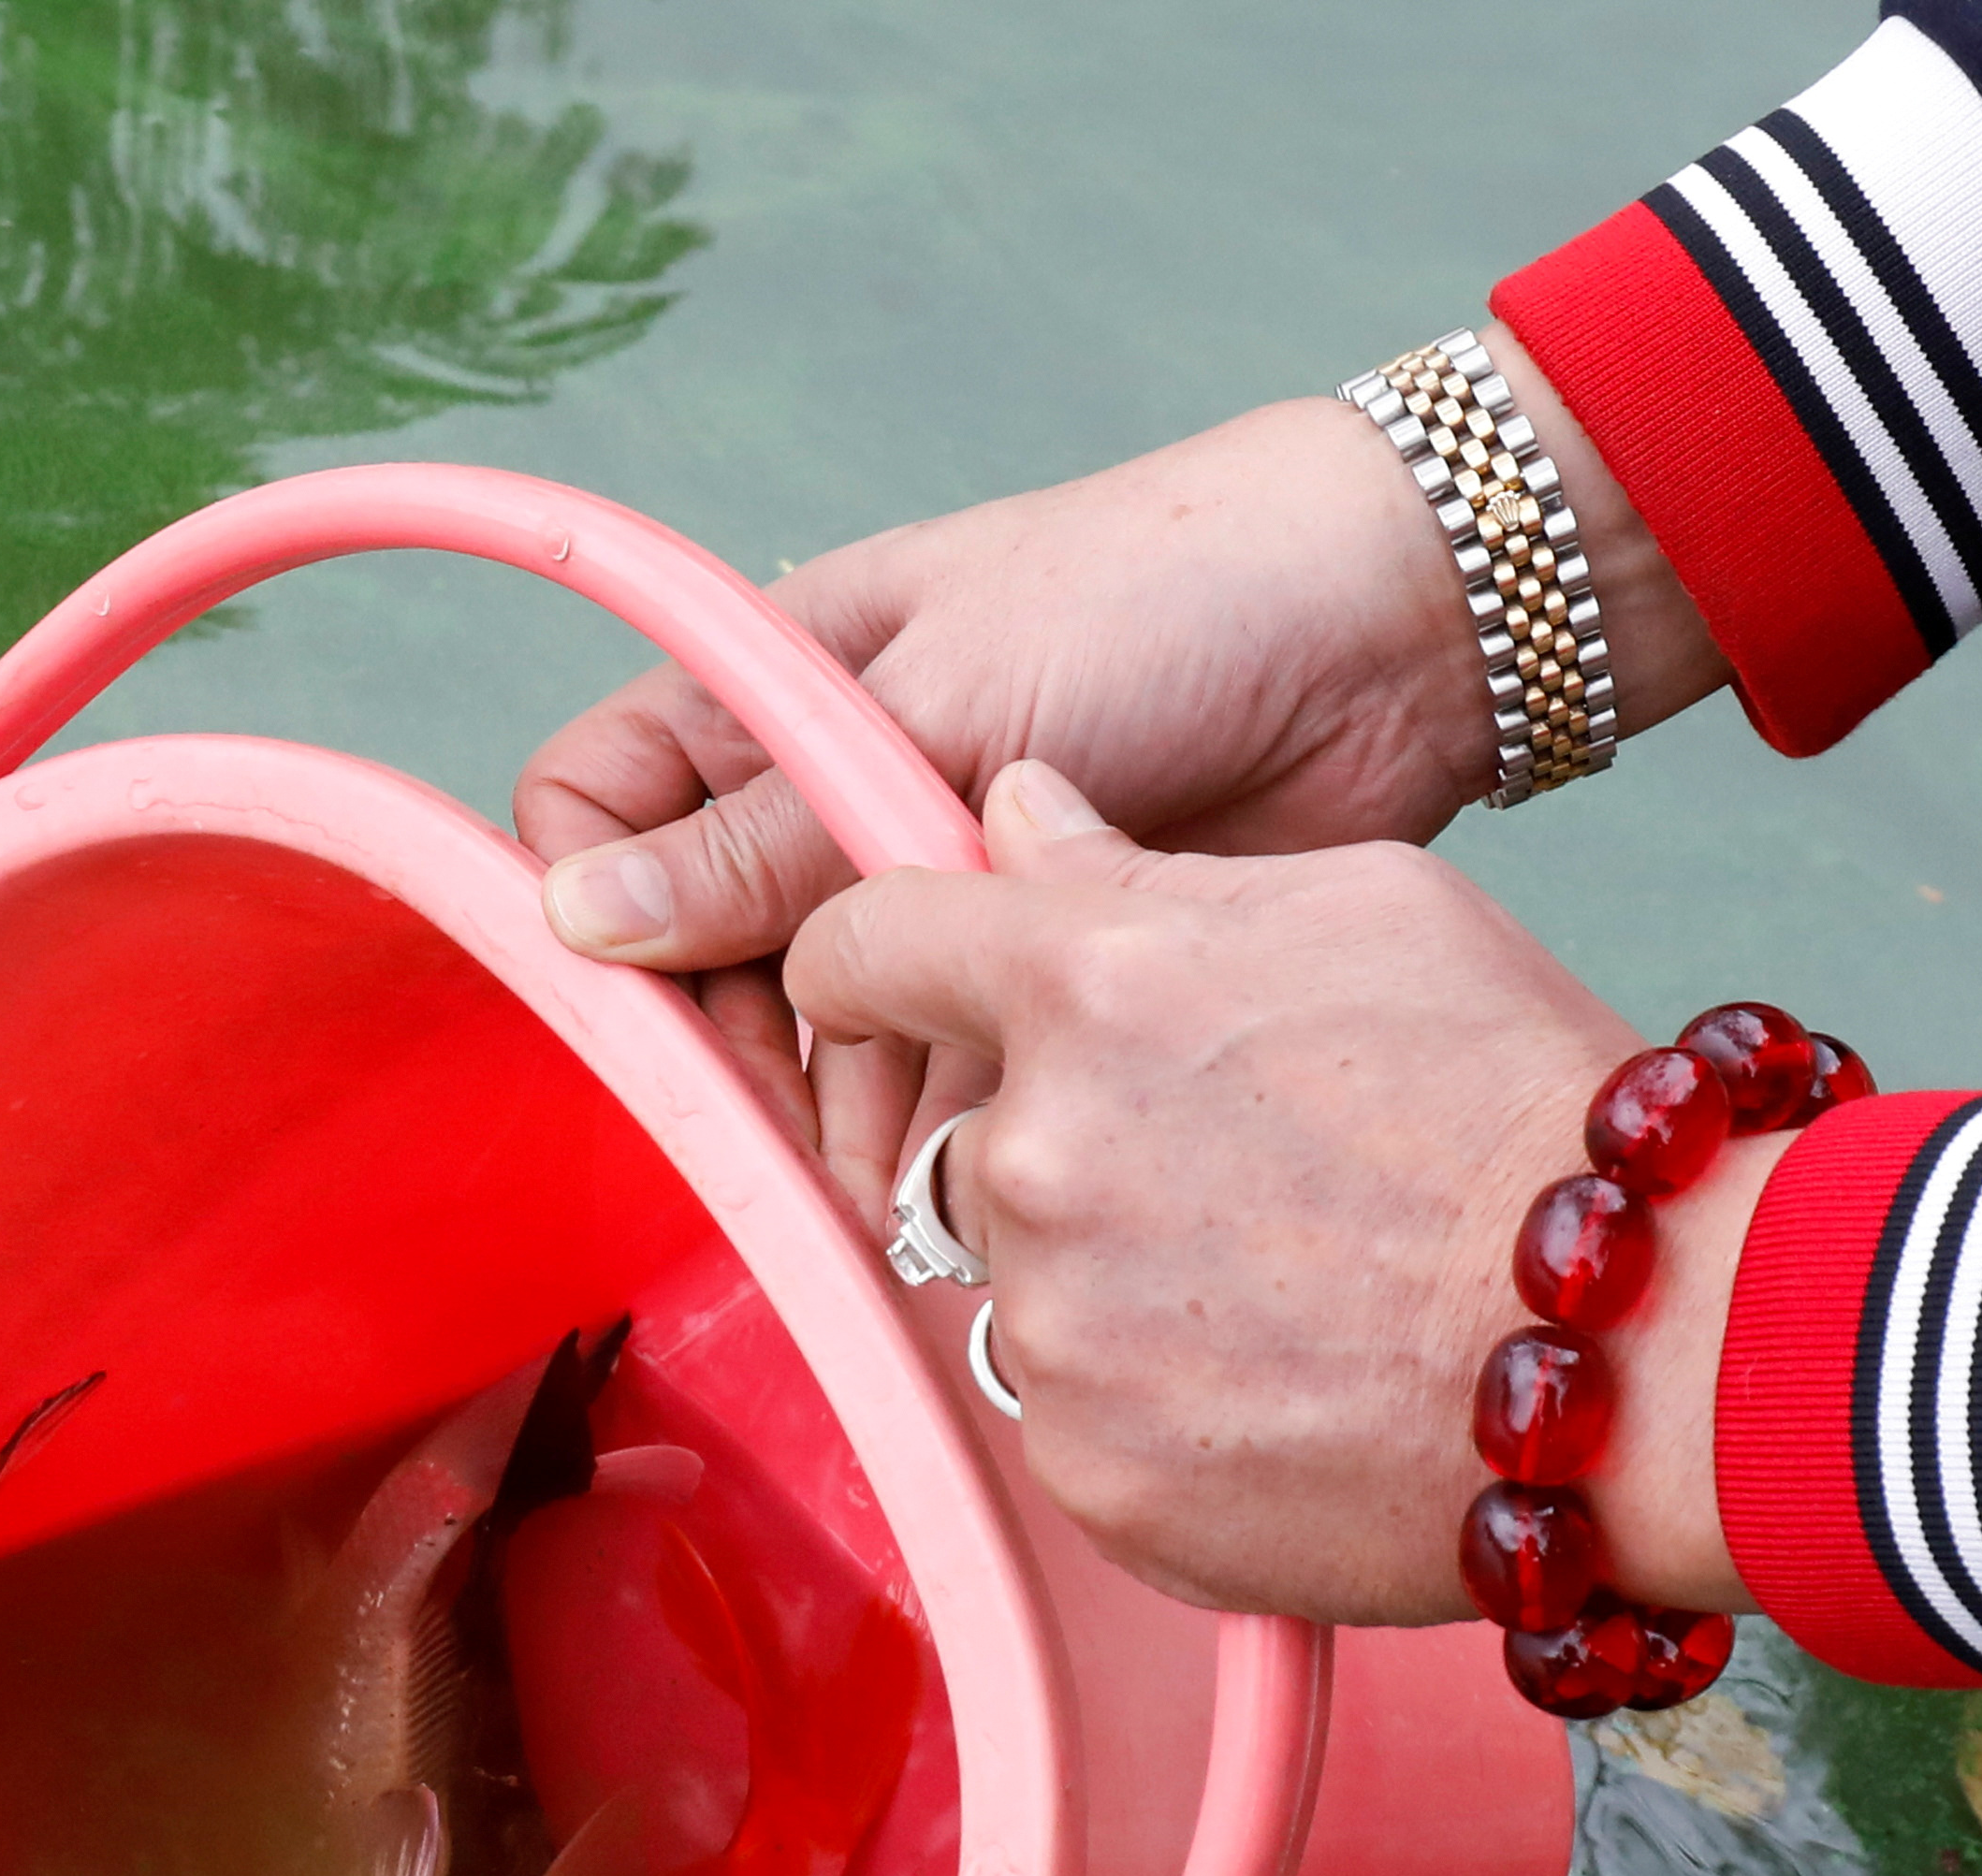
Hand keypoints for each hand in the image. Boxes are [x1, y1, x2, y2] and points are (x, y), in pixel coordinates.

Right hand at [523, 330, 1727, 1212]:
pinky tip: (963, 1154)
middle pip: (698, 956)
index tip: (636, 994)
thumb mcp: (940, 706)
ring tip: (892, 1170)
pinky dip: (931, 1118)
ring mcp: (922, 881)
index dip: (592, 900)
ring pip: (811, 1031)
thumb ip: (769, 836)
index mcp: (777, 689)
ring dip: (836, 1107)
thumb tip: (584, 922)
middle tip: (784, 1129)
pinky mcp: (1020, 961)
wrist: (1396, 631)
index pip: (597, 805)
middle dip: (733, 1048)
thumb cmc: (1169, 599)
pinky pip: (928, 1065)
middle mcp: (828, 791)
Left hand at [783, 762, 1762, 1627]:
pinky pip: (1078, 1411)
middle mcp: (1037, 1157)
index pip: (863, 945)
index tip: (896, 985)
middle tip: (1245, 1173)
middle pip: (978, 1134)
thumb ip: (1146, 869)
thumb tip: (1009, 810)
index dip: (872, 958)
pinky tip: (1285, 1378)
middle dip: (1075, 1140)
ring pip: (1031, 1281)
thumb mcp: (1366, 912)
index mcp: (1087, 987)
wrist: (1637, 1351)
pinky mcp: (1085, 1467)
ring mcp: (1051, 1328)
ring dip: (1119, 1276)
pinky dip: (1159, 1399)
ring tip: (1289, 1283)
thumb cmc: (1527, 1105)